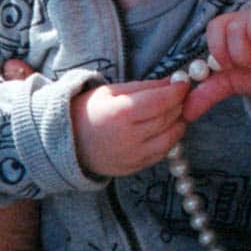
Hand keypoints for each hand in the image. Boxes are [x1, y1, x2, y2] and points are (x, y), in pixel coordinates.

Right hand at [71, 79, 189, 176]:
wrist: (67, 142)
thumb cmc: (89, 110)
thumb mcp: (112, 91)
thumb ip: (144, 87)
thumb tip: (171, 81)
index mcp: (120, 113)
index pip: (161, 101)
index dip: (177, 91)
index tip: (183, 82)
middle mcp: (129, 137)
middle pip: (167, 119)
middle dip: (179, 104)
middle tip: (181, 95)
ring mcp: (132, 156)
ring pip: (170, 139)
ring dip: (178, 123)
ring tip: (175, 112)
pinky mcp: (134, 168)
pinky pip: (161, 153)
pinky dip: (169, 140)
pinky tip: (165, 128)